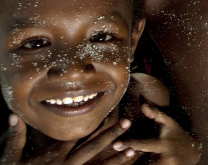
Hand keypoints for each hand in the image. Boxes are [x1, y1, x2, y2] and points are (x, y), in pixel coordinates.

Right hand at [1, 114, 137, 164]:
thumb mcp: (9, 159)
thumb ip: (14, 137)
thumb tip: (12, 115)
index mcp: (54, 156)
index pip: (77, 136)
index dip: (93, 124)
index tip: (109, 112)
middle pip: (92, 148)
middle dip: (111, 135)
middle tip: (127, 122)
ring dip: (116, 158)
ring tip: (133, 149)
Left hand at [112, 104, 200, 164]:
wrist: (192, 152)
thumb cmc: (177, 134)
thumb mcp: (169, 123)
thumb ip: (156, 114)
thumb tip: (143, 105)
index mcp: (164, 143)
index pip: (144, 144)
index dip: (129, 144)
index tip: (115, 144)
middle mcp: (166, 157)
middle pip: (143, 164)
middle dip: (128, 163)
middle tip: (112, 163)